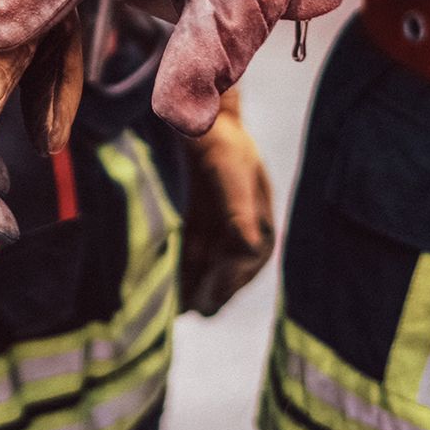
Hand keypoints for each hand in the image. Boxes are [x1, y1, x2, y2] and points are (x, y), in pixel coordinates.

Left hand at [178, 87, 274, 313]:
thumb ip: (237, 207)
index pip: (249, 258)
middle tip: (195, 313)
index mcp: (258, 215)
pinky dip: (186, 269)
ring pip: (212, 263)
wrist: (198, 116)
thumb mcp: (227, 168)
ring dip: (198, 284)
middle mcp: (243, 224)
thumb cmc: (217, 138)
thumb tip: (250, 245)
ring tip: (179, 309)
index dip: (231, 280)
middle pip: (232, 267)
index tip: (210, 300)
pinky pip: (196, 251)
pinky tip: (170, 285)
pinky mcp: (201, 218)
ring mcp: (222, 223)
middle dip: (215, 290)